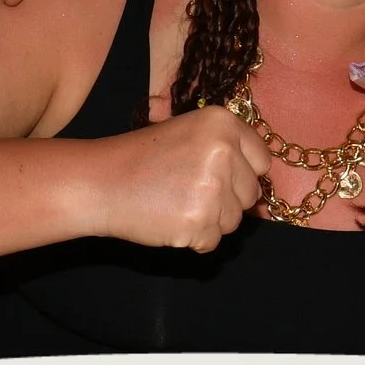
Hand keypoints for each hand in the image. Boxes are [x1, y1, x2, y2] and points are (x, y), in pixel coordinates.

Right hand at [95, 105, 272, 251]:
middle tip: (190, 192)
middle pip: (251, 194)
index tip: (223, 178)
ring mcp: (212, 189)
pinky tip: (170, 220)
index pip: (262, 160)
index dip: (243, 174)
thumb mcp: (189, 132)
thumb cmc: (143, 158)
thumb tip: (262, 191)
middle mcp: (223, 152)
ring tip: (177, 204)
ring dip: (210, 220)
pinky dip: (194, 239)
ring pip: (234, 221)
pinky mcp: (198, 222)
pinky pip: (213, 241)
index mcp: (223, 123)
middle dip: (227, 199)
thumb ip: (228, 150)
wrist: (101, 183)